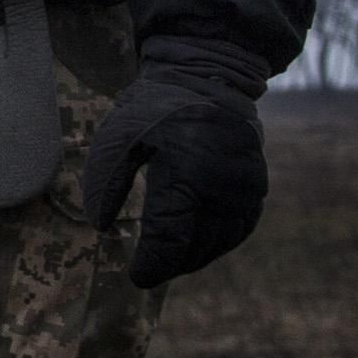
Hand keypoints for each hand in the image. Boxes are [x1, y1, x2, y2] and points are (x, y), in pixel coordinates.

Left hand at [79, 41, 269, 287]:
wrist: (209, 80)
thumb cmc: (155, 109)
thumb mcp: (119, 138)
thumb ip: (106, 183)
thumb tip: (100, 226)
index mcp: (187, 175)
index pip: (170, 238)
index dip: (153, 264)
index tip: (136, 277)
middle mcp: (223, 188)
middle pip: (197, 246)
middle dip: (171, 264)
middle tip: (148, 272)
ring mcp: (246, 189)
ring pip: (221, 242)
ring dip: (195, 258)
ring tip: (169, 263)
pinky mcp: (257, 188)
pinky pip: (239, 229)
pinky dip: (218, 243)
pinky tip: (197, 246)